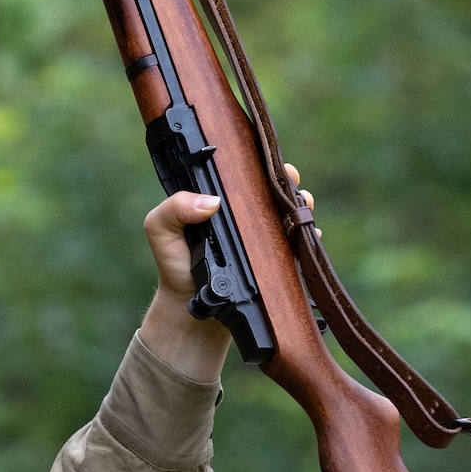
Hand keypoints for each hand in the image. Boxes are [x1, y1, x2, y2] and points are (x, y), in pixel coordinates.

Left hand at [137, 164, 315, 380]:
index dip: (258, 165)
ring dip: (300, 206)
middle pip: (273, 190)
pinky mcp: (275, 259)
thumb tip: (212, 202)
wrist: (189, 307)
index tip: (270, 164)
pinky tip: (309, 235)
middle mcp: (244, 215)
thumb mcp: (160, 229)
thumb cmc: (174, 263)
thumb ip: (173, 209)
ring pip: (289, 213)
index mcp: (219, 201)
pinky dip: (308, 237)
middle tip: (292, 184)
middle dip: (288, 183)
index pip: (242, 175)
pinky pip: (297, 243)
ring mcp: (261, 236)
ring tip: (301, 206)